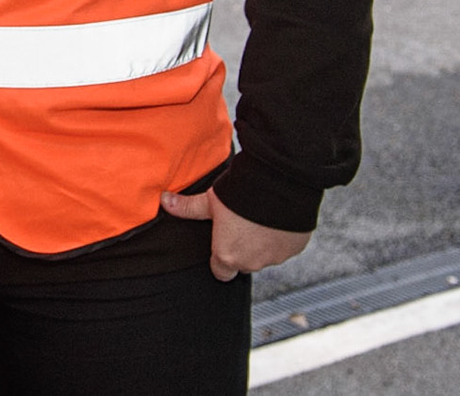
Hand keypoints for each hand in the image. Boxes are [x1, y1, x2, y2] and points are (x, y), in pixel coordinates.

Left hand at [160, 188, 310, 281]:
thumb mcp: (209, 200)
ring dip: (263, 244)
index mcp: (227, 256)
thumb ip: (187, 207)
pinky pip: (286, 247)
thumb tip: (164, 201)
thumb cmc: (240, 195)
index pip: (221, 272)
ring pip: (266, 256)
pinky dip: (281, 237)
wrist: (278, 186)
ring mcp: (276, 257)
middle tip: (240, 226)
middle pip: (244, 264)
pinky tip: (276, 218)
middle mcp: (252, 262)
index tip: (221, 243)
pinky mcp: (295, 249)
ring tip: (258, 218)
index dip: (219, 259)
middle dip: (242, 250)